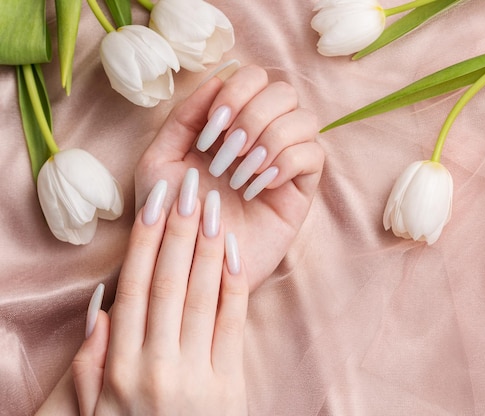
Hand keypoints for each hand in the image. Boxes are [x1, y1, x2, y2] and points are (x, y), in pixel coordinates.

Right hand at [71, 174, 247, 414]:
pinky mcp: (229, 385)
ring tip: (213, 205)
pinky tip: (234, 251)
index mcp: (119, 368)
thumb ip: (90, 366)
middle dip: (179, 229)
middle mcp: (155, 365)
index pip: (133, 289)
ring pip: (201, 295)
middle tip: (188, 185)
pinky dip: (233, 284)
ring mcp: (195, 375)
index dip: (145, 241)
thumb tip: (100, 309)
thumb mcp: (92, 413)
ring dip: (207, 245)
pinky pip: (232, 324)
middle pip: (168, 282)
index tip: (155, 204)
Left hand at [135, 64, 323, 290]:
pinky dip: (288, 162)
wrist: (185, 265)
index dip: (236, 91)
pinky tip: (260, 185)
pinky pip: (314, 156)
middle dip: (254, 114)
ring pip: (305, 119)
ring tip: (241, 174)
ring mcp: (283, 163)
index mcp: (229, 125)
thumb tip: (220, 76)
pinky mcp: (299, 191)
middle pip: (284, 91)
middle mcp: (260, 137)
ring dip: (271, 139)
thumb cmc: (168, 218)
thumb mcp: (159, 161)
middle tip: (227, 151)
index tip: (211, 126)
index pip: (254, 77)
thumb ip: (183, 117)